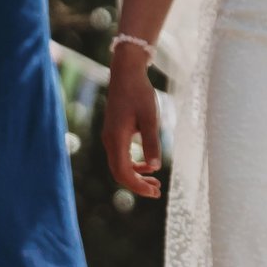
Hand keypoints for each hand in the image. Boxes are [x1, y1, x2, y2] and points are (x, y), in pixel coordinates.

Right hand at [101, 49, 163, 199]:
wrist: (126, 74)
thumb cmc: (140, 93)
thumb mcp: (150, 118)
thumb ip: (152, 142)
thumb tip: (155, 167)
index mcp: (116, 139)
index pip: (123, 172)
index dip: (137, 186)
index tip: (155, 192)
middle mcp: (109, 141)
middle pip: (119, 172)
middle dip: (137, 185)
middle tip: (157, 192)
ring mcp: (110, 137)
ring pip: (120, 165)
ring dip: (136, 175)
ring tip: (155, 182)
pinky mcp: (114, 132)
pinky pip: (121, 155)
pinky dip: (134, 164)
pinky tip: (148, 166)